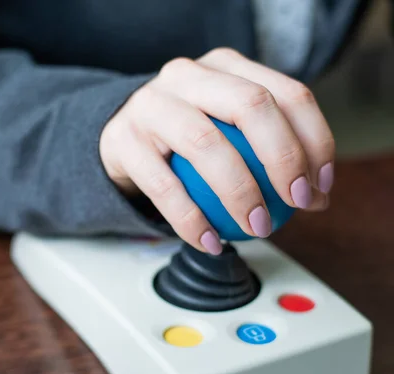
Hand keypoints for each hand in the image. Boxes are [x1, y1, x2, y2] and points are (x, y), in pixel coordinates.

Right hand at [100, 48, 333, 254]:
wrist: (119, 136)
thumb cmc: (184, 136)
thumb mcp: (229, 128)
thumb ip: (271, 153)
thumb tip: (317, 195)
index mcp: (224, 66)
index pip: (286, 93)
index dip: (314, 140)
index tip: (320, 185)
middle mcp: (187, 75)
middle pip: (250, 105)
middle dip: (284, 157)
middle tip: (296, 202)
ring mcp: (150, 104)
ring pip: (205, 142)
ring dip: (240, 192)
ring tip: (258, 226)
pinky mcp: (123, 139)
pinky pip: (164, 186)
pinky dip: (191, 220)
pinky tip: (211, 242)